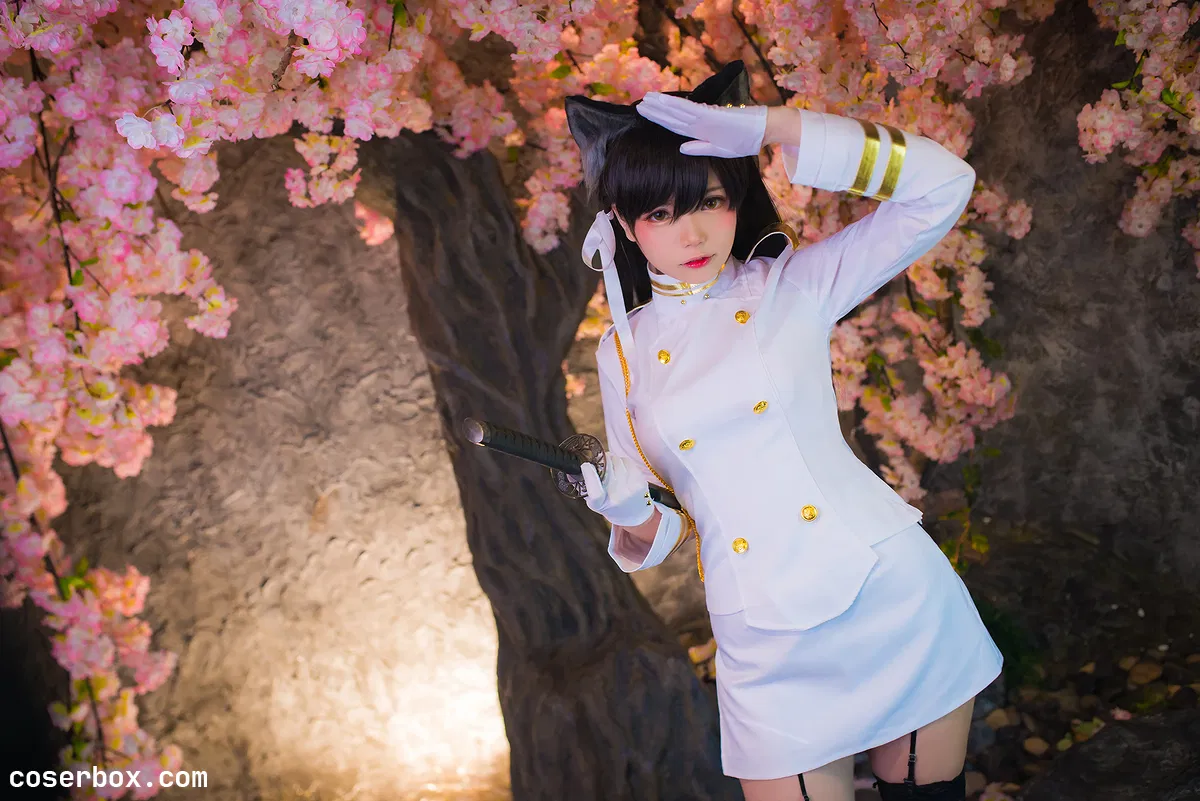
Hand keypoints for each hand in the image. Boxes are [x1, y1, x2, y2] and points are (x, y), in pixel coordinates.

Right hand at [580, 455, 654, 527]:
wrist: (634, 515)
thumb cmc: (610, 505)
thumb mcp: (594, 502)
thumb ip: (585, 487)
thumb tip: (573, 469)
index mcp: (601, 505)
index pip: (595, 492)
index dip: (589, 475)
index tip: (586, 465)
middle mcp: (616, 498)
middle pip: (607, 468)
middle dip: (602, 460)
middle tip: (601, 461)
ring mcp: (630, 490)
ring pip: (617, 461)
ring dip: (612, 459)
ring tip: (612, 467)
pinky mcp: (640, 483)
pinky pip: (627, 462)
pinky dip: (622, 461)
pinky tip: (622, 469)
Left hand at [636, 92, 767, 157]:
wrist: (764, 130)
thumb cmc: (745, 140)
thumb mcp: (720, 150)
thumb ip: (700, 148)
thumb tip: (680, 148)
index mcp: (701, 131)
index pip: (675, 126)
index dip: (660, 120)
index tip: (647, 114)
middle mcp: (700, 123)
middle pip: (672, 117)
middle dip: (655, 111)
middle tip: (639, 103)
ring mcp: (705, 118)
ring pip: (677, 111)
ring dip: (661, 106)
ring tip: (645, 99)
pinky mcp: (711, 115)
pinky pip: (689, 109)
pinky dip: (675, 105)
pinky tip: (662, 101)